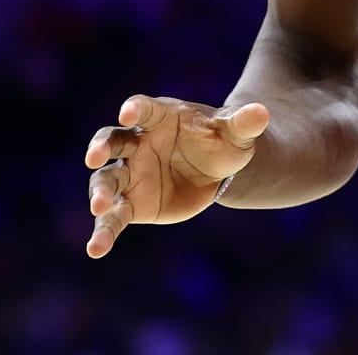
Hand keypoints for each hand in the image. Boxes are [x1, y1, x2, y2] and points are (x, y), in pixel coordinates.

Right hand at [83, 94, 269, 258]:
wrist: (219, 171)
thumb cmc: (222, 141)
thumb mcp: (236, 132)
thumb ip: (245, 122)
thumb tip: (262, 112)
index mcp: (160, 118)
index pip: (143, 109)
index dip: (135, 109)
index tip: (129, 112)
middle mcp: (137, 143)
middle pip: (111, 141)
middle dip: (100, 147)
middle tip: (95, 157)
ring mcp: (131, 174)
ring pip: (106, 180)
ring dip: (100, 192)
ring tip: (100, 207)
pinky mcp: (132, 204)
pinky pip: (113, 217)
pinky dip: (104, 232)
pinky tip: (96, 249)